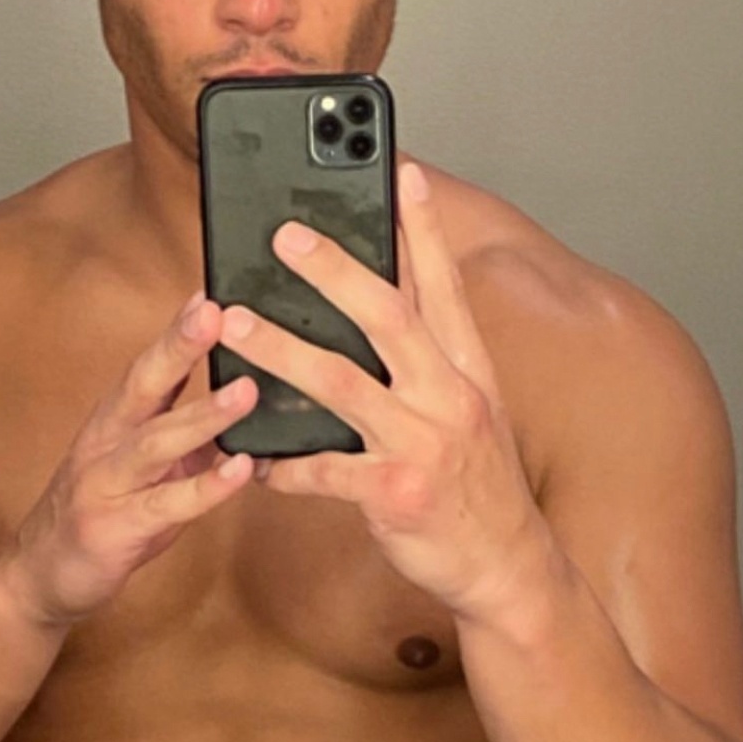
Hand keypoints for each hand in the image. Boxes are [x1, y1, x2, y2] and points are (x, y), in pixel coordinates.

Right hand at [0, 292, 256, 626]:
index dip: (178, 331)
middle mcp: (106, 443)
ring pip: (156, 441)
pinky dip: (206, 487)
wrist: (39, 579)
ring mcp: (105, 484)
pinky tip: (241, 470)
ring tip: (248, 389)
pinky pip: (167, 504)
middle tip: (219, 312)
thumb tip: (243, 395)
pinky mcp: (114, 528)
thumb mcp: (146, 467)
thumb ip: (187, 434)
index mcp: (116, 422)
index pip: (149, 368)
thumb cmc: (104, 517)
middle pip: (144, 386)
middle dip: (180, 346)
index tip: (211, 293)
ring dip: (203, 414)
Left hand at [216, 159, 556, 626]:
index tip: (403, 172)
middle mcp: (449, 396)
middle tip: (285, 234)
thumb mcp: (473, 413)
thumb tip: (388, 309)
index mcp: (468, 370)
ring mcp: (423, 444)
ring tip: (234, 322)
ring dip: (281, 348)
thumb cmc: (479, 489)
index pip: (444, 285)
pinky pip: (324, 471)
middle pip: (388, 315)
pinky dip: (283, 464)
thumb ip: (433, 363)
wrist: (508, 569)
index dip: (424, 228)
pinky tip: (251, 460)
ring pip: (341, 382)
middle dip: (334, 268)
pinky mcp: (396, 493)